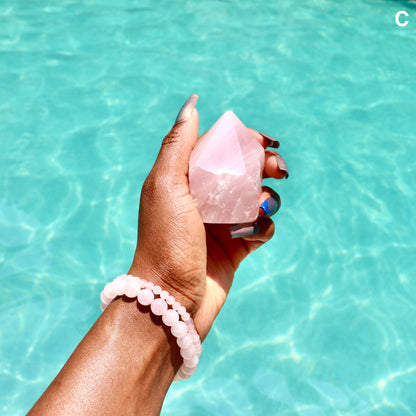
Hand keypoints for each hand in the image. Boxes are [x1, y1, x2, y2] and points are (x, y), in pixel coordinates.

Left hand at [129, 95, 287, 339]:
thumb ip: (178, 144)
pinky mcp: (238, 246)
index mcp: (186, 179)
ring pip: (259, 197)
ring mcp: (222, 223)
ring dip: (267, 197)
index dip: (247, 141)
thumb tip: (192, 103)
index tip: (266, 141)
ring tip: (261, 206)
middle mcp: (205, 198)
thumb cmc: (165, 240)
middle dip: (266, 165)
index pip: (222, 148)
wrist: (171, 299)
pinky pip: (262, 227)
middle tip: (278, 169)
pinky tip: (251, 233)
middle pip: (245, 171)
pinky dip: (262, 226)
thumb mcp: (166, 186)